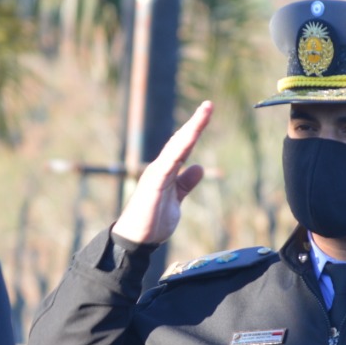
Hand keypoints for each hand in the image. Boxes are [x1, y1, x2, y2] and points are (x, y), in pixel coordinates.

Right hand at [112, 101, 212, 245]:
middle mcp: (161, 167)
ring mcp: (156, 174)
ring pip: (176, 148)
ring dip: (190, 131)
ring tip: (203, 115)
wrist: (136, 239)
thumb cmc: (153, 220)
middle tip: (209, 105)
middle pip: (180, 141)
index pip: (183, 145)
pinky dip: (178, 151)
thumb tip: (198, 167)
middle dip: (195, 123)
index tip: (207, 112)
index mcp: (167, 170)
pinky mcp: (153, 184)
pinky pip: (168, 165)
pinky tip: (188, 139)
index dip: (196, 129)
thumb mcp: (176, 198)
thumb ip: (185, 183)